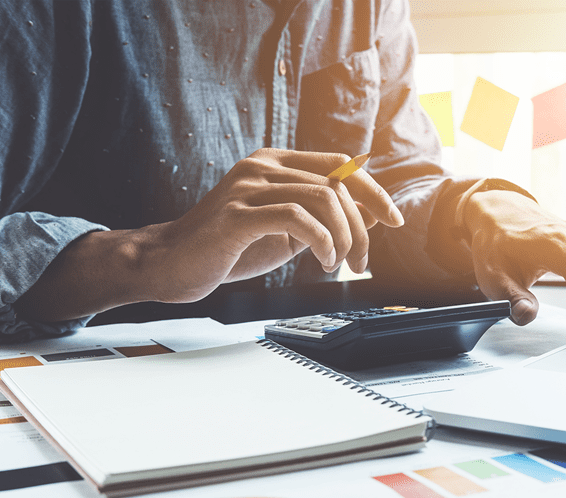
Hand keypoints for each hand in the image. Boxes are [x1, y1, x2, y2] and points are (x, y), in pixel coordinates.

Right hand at [147, 148, 403, 301]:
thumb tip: (368, 215)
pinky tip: (322, 259)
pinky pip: (296, 216)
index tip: (394, 220)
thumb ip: (321, 217)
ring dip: (343, 237)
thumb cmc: (228, 249)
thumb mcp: (286, 231)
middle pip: (336, 183)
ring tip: (338, 265)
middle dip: (361, 227)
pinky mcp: (236, 214)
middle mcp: (262, 166)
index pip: (339, 164)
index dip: (373, 191)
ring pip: (322, 198)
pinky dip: (321, 239)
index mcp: (275, 164)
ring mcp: (247, 186)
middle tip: (360, 262)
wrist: (171, 265)